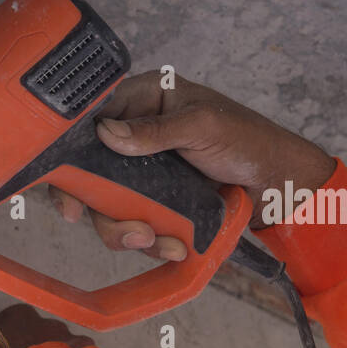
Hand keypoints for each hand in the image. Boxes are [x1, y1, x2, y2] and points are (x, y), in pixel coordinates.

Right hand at [48, 70, 336, 260]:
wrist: (279, 186)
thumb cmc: (249, 141)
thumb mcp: (203, 126)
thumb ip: (155, 130)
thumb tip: (106, 133)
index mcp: (142, 100)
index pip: (89, 119)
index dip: (69, 152)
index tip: (67, 185)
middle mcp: (132, 135)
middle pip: (86, 172)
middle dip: (97, 207)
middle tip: (114, 226)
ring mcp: (139, 173)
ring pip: (105, 206)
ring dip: (125, 231)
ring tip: (156, 241)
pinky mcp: (151, 203)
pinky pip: (132, 225)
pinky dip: (149, 242)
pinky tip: (174, 246)